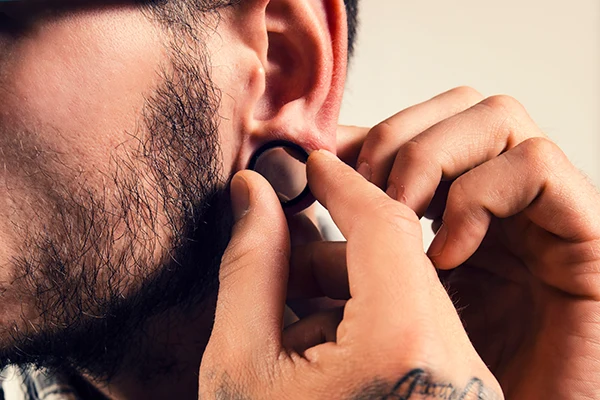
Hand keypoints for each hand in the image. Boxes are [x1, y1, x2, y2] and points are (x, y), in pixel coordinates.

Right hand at [198, 152, 502, 398]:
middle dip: (333, 238)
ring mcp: (460, 381)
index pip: (382, 223)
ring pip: (404, 292)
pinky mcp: (453, 392)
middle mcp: (452, 360)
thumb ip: (251, 268)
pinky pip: (412, 328)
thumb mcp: (244, 365)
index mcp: (405, 344)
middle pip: (395, 258)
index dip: (341, 182)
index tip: (310, 161)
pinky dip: (361, 315)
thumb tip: (253, 197)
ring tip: (283, 292)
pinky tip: (312, 335)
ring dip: (342, 280)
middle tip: (279, 229)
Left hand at [337, 87, 599, 397]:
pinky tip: (445, 254)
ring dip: (432, 156)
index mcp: (449, 214)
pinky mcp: (583, 238)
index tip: (317, 162)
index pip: (412, 129)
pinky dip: (478, 195)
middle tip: (363, 190)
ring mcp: (541, 217)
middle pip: (457, 106)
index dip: (361, 132)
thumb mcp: (360, 305)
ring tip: (400, 215)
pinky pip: (537, 167)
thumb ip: (327, 247)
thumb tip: (287, 181)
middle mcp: (498, 205)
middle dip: (395, 136)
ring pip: (499, 118)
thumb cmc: (424, 389)